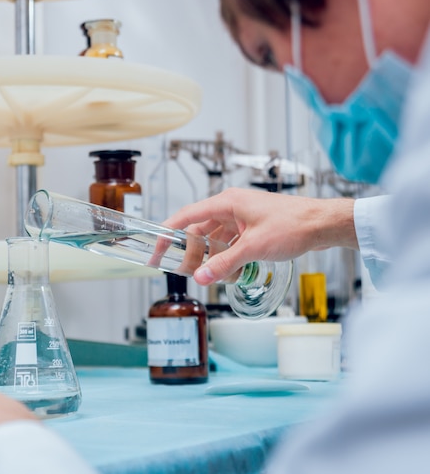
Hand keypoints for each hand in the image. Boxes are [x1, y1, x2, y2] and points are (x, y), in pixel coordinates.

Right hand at [163, 188, 357, 284]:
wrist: (323, 224)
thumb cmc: (293, 225)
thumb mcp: (254, 248)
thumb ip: (224, 264)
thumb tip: (200, 277)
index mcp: (227, 203)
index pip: (186, 216)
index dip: (168, 233)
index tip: (157, 249)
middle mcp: (232, 207)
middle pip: (200, 230)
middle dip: (193, 252)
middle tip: (186, 272)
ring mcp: (243, 218)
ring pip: (216, 239)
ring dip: (214, 258)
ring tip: (214, 275)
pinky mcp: (253, 228)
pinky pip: (231, 243)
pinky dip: (228, 257)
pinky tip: (231, 272)